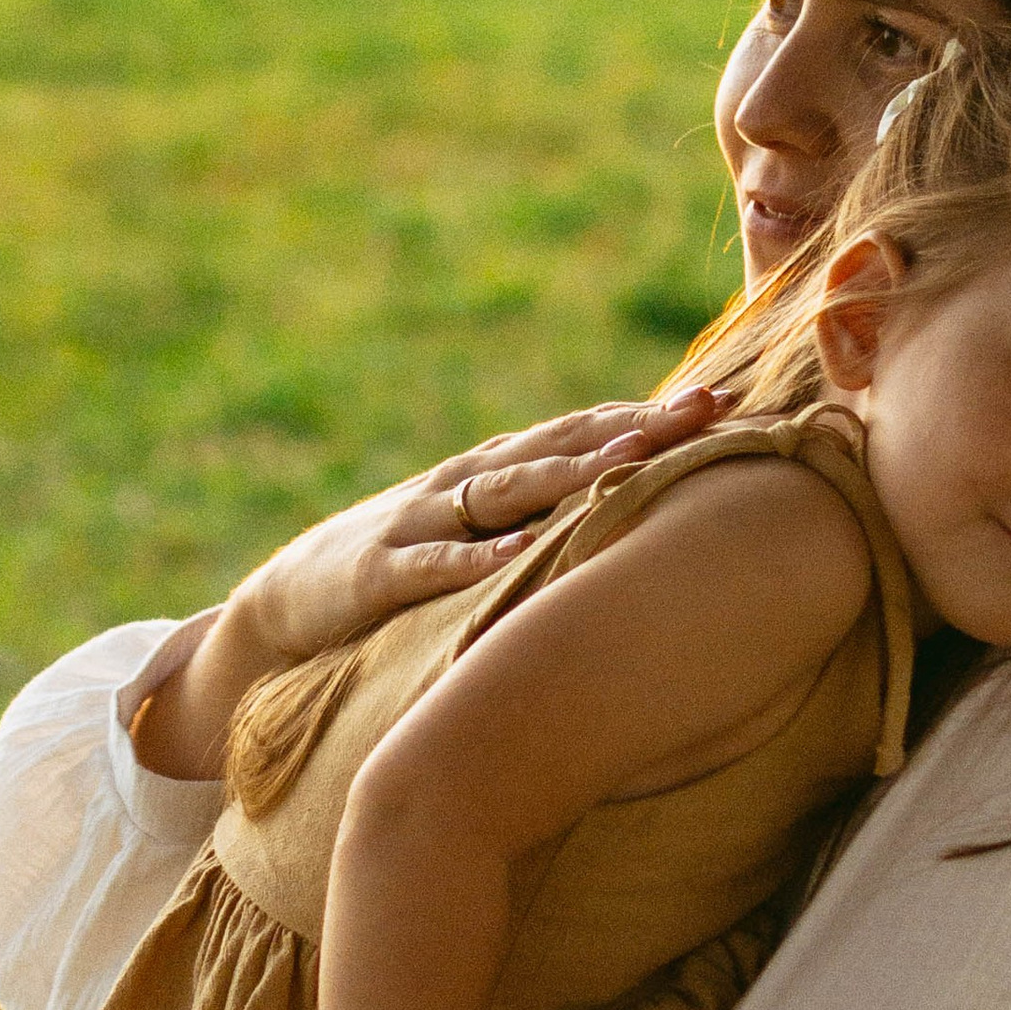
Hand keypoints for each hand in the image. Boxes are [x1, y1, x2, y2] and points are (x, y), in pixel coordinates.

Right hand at [131, 389, 729, 777]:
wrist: (287, 605)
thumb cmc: (401, 568)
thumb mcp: (477, 535)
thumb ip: (543, 516)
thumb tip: (634, 511)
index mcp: (493, 472)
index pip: (583, 430)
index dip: (650, 416)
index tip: (723, 404)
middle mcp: (464, 482)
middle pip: (560, 443)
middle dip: (634, 426)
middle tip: (705, 410)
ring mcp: (421, 522)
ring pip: (507, 490)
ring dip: (570, 472)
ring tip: (632, 458)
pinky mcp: (380, 573)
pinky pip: (435, 564)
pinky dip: (476, 557)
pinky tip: (520, 551)